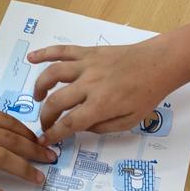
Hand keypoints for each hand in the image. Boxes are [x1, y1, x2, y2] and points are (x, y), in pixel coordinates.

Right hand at [29, 38, 175, 144]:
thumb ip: (103, 127)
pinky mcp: (89, 52)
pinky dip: (44, 53)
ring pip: (53, 74)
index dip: (54, 134)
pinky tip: (31, 58)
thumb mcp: (130, 121)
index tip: (45, 140)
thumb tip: (82, 127)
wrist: (158, 64)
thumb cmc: (147, 94)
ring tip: (39, 97)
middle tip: (45, 124)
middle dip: (46, 117)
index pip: (69, 123)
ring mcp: (87, 66)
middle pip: (56, 102)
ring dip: (40, 87)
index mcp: (100, 105)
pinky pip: (62, 51)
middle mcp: (89, 85)